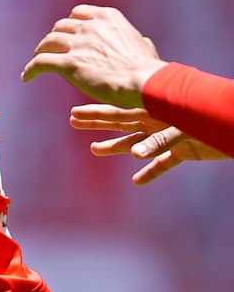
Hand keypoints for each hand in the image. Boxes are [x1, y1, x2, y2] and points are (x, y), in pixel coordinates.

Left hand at [21, 4, 165, 107]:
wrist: (144, 82)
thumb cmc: (148, 69)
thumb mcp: (144, 45)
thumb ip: (137, 40)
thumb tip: (143, 41)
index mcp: (107, 17)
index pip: (78, 13)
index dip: (70, 24)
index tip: (67, 33)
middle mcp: (89, 27)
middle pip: (61, 27)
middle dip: (56, 37)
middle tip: (53, 49)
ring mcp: (77, 44)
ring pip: (47, 42)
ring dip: (41, 51)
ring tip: (38, 60)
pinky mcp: (68, 63)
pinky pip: (40, 63)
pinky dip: (31, 69)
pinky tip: (26, 77)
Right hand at [70, 103, 228, 183]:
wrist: (233, 125)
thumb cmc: (209, 118)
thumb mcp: (183, 124)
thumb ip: (160, 140)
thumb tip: (134, 155)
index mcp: (154, 111)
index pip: (118, 111)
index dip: (95, 114)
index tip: (73, 114)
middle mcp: (157, 122)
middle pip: (121, 124)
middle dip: (97, 123)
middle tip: (74, 122)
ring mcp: (169, 137)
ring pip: (136, 144)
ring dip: (116, 147)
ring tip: (95, 149)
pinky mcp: (184, 152)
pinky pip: (163, 164)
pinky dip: (150, 172)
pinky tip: (137, 180)